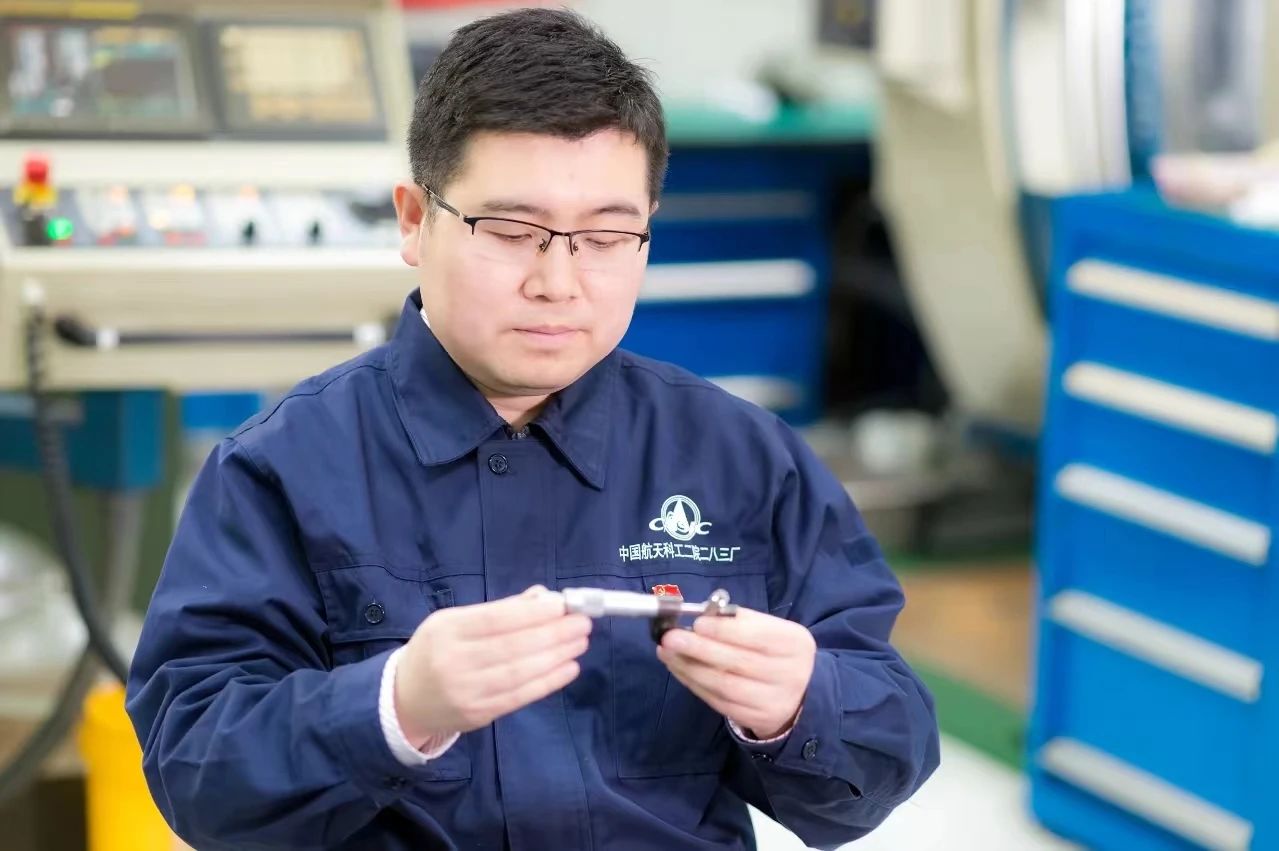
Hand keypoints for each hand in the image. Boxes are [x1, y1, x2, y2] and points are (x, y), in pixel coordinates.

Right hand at [394, 585, 590, 745]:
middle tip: (582, 623)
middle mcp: (453, 661)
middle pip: (511, 647)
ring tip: (579, 642)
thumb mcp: (456, 621)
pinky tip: (568, 668)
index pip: (495, 619)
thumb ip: (500, 609)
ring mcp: (465, 692)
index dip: (532, 613)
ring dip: (556, 657)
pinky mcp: (478, 715)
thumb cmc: (437, 650)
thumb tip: (543, 598)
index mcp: (446, 630)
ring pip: (519, 673)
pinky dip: (548, 682)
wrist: (405, 699)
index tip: (562, 605)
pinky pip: (519, 697)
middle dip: (553, 634)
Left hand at [657, 607, 815, 739]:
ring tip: (666, 652)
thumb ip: (740, 621)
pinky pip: (718, 701)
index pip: (758, 636)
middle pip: (738, 662)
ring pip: (724, 685)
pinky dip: (694, 683)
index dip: (725, 631)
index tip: (697, 623)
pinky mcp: (755, 718)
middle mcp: (789, 674)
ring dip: (689, 667)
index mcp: (794, 644)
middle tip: (670, 637)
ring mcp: (773, 700)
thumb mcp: (769, 630)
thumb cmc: (775, 652)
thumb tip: (701, 615)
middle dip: (699, 649)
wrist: (799, 695)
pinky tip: (678, 669)